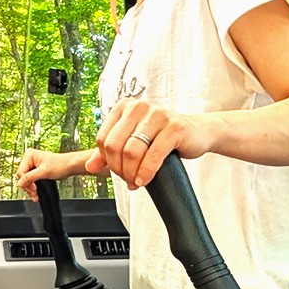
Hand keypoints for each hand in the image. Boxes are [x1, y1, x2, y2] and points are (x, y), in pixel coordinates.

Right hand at [16, 147, 89, 199]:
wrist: (69, 166)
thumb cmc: (60, 164)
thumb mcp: (44, 171)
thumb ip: (30, 177)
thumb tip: (20, 183)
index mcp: (30, 155)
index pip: (21, 171)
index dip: (25, 181)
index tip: (33, 188)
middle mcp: (30, 160)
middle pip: (22, 177)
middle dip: (28, 186)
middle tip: (34, 193)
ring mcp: (32, 166)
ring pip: (26, 180)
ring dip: (30, 189)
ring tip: (35, 195)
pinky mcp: (36, 172)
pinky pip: (30, 181)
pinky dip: (33, 188)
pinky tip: (36, 193)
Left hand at [85, 103, 219, 188]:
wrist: (198, 132)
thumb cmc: (164, 137)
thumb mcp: (134, 142)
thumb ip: (110, 152)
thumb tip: (90, 167)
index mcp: (125, 107)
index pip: (103, 138)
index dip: (106, 161)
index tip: (116, 172)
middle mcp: (139, 107)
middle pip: (114, 146)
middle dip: (118, 169)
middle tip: (127, 180)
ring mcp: (158, 115)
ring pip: (131, 152)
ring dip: (131, 173)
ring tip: (136, 181)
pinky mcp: (174, 127)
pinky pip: (153, 155)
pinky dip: (146, 172)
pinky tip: (144, 180)